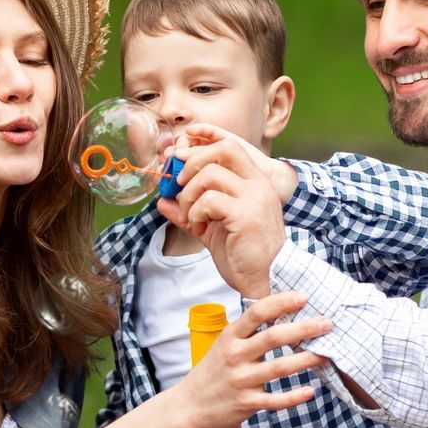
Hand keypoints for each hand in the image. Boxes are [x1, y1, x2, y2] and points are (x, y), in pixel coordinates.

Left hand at [156, 124, 294, 298]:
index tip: (179, 174)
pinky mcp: (246, 215)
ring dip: (190, 196)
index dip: (198, 154)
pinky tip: (200, 229)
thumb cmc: (243, 255)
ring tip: (191, 218)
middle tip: (180, 187)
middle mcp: (257, 184)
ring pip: (210, 174)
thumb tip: (162, 200)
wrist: (265, 280)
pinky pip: (209, 200)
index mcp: (253, 182)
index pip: (228, 148)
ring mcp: (254, 198)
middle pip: (222, 149)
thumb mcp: (212, 228)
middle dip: (192, 164)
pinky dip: (195, 214)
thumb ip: (189, 211)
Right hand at [170, 291, 329, 427]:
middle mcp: (235, 357)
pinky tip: (310, 391)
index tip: (303, 297)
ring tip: (326, 354)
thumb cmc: (212, 372)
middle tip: (326, 323)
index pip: (257, 313)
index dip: (281, 303)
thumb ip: (248, 332)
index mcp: (229, 337)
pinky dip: (294, 396)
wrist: (189, 406)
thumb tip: (281, 314)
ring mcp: (241, 381)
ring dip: (306, 360)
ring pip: (279, 368)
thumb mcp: (223, 345)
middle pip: (273, 338)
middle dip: (304, 329)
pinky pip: (275, 400)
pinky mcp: (247, 403)